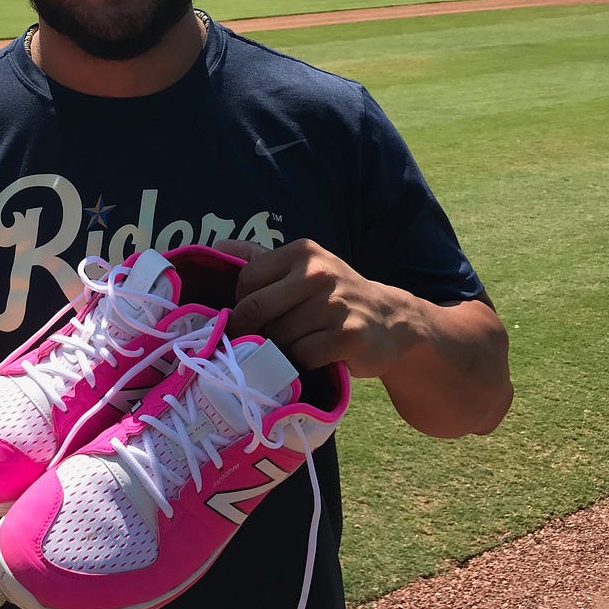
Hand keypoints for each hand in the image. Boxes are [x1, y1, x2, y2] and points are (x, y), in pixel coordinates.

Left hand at [218, 238, 408, 377]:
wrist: (391, 320)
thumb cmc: (333, 296)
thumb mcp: (302, 267)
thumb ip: (259, 257)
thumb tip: (217, 246)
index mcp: (302, 252)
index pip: (245, 281)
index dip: (242, 304)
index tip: (256, 316)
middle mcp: (318, 273)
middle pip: (255, 311)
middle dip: (252, 332)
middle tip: (262, 341)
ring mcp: (335, 304)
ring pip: (277, 337)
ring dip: (281, 349)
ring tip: (297, 346)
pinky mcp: (349, 336)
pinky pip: (302, 356)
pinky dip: (303, 362)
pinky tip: (318, 355)